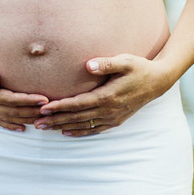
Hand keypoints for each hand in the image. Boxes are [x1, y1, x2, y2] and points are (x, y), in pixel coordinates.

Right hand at [0, 46, 46, 131]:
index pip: (9, 99)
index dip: (27, 100)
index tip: (44, 99)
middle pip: (11, 111)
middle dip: (32, 112)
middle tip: (51, 111)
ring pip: (6, 117)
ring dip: (25, 119)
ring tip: (42, 120)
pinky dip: (9, 125)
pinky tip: (21, 128)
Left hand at [34, 54, 178, 136]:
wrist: (158, 82)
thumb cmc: (140, 68)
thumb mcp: (125, 61)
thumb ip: (106, 63)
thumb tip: (88, 65)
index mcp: (108, 96)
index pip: (78, 103)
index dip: (60, 106)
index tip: (43, 108)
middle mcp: (109, 110)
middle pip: (77, 117)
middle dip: (55, 120)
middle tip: (35, 123)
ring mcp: (113, 117)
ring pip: (83, 125)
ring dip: (63, 127)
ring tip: (44, 129)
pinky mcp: (116, 120)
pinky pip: (94, 130)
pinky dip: (80, 132)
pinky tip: (67, 133)